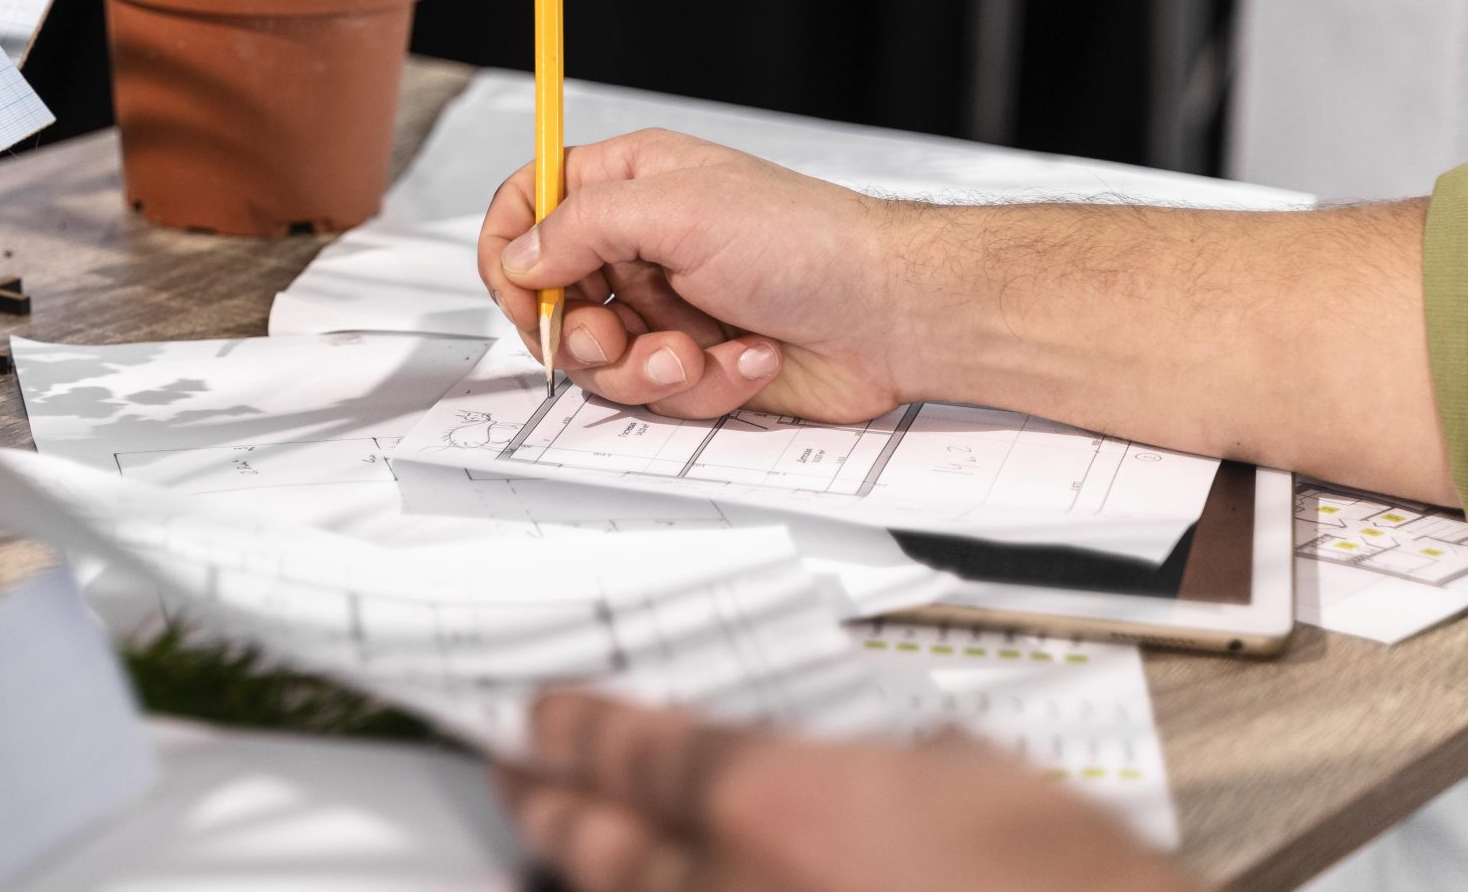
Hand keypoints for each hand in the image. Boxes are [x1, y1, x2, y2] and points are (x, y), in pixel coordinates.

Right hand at [476, 130, 924, 421]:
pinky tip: (746, 357)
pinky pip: (655, 393)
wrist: (892, 314)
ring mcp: (666, 308)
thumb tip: (519, 254)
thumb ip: (581, 225)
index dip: (511, 249)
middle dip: (580, 331)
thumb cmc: (808, 241)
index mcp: (631, 185)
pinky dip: (701, 384)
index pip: (530, 203)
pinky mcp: (695, 363)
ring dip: (645, 367)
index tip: (520, 290)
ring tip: (694, 352)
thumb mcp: (679, 210)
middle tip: (613, 335)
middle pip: (551, 299)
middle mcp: (641, 246)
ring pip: (600, 360)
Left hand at [496, 691, 1198, 891]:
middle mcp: (732, 885)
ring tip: (553, 845)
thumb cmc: (1070, 887)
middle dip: (551, 803)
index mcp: (781, 801)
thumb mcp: (970, 775)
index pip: (635, 746)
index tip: (547, 717)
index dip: (577, 727)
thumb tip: (822, 756)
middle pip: (595, 839)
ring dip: (578, 871)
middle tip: (522, 777)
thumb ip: (867, 757)